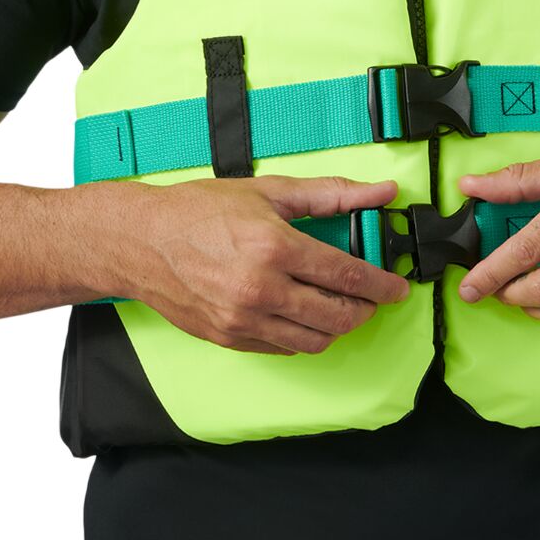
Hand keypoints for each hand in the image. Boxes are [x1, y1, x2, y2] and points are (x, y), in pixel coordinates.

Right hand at [117, 173, 409, 354]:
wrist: (141, 241)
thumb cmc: (199, 211)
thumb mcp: (269, 191)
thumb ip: (331, 194)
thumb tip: (381, 190)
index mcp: (275, 247)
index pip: (348, 276)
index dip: (382, 285)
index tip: (398, 288)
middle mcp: (262, 289)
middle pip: (337, 315)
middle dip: (365, 309)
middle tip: (372, 297)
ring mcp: (244, 319)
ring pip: (314, 340)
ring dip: (337, 327)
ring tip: (340, 307)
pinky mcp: (230, 338)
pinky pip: (284, 349)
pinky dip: (304, 336)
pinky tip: (305, 315)